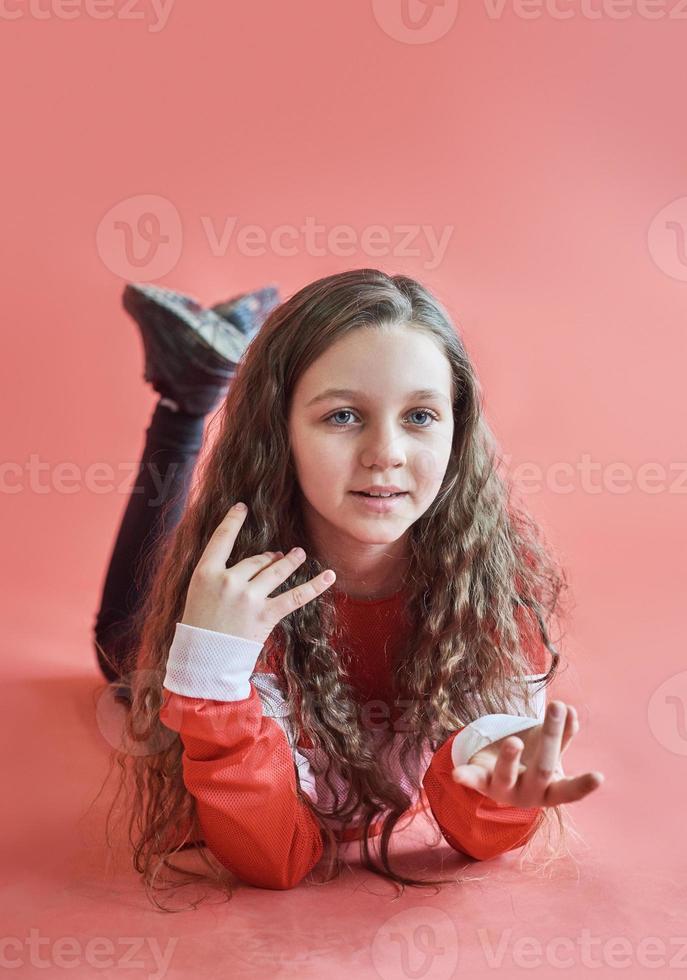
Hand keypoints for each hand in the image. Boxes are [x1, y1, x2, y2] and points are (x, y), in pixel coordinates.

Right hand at [180, 502, 335, 644]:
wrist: (203, 658)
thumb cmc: (199, 625)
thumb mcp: (198, 591)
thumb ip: (219, 573)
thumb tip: (259, 560)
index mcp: (206, 573)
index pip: (221, 538)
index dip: (232, 520)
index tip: (242, 507)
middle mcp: (228, 581)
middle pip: (255, 560)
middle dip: (268, 558)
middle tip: (275, 557)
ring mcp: (248, 598)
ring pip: (276, 571)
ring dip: (289, 561)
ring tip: (298, 555)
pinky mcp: (265, 615)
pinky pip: (295, 596)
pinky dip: (315, 586)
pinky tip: (329, 577)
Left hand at [451, 701, 604, 807]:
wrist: (499, 781)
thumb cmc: (533, 763)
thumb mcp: (550, 751)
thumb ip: (562, 735)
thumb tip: (570, 711)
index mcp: (550, 791)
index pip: (569, 791)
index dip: (584, 785)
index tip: (599, 776)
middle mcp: (528, 796)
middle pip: (541, 770)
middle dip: (549, 737)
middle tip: (557, 706)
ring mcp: (503, 791)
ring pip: (507, 776)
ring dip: (510, 759)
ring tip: (514, 741)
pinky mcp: (481, 782)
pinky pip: (472, 780)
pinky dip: (466, 777)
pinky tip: (458, 775)